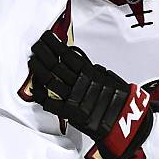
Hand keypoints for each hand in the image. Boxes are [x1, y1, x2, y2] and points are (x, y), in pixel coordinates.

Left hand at [29, 31, 158, 158]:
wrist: (125, 121)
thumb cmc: (120, 100)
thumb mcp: (109, 78)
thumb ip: (93, 70)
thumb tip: (80, 61)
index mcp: (90, 73)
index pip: (67, 54)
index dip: (54, 44)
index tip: (47, 37)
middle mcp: (80, 83)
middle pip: (55, 64)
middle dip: (43, 53)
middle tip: (36, 46)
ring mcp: (73, 98)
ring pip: (50, 80)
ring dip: (39, 70)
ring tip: (33, 62)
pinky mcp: (70, 113)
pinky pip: (50, 103)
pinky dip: (40, 96)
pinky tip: (35, 89)